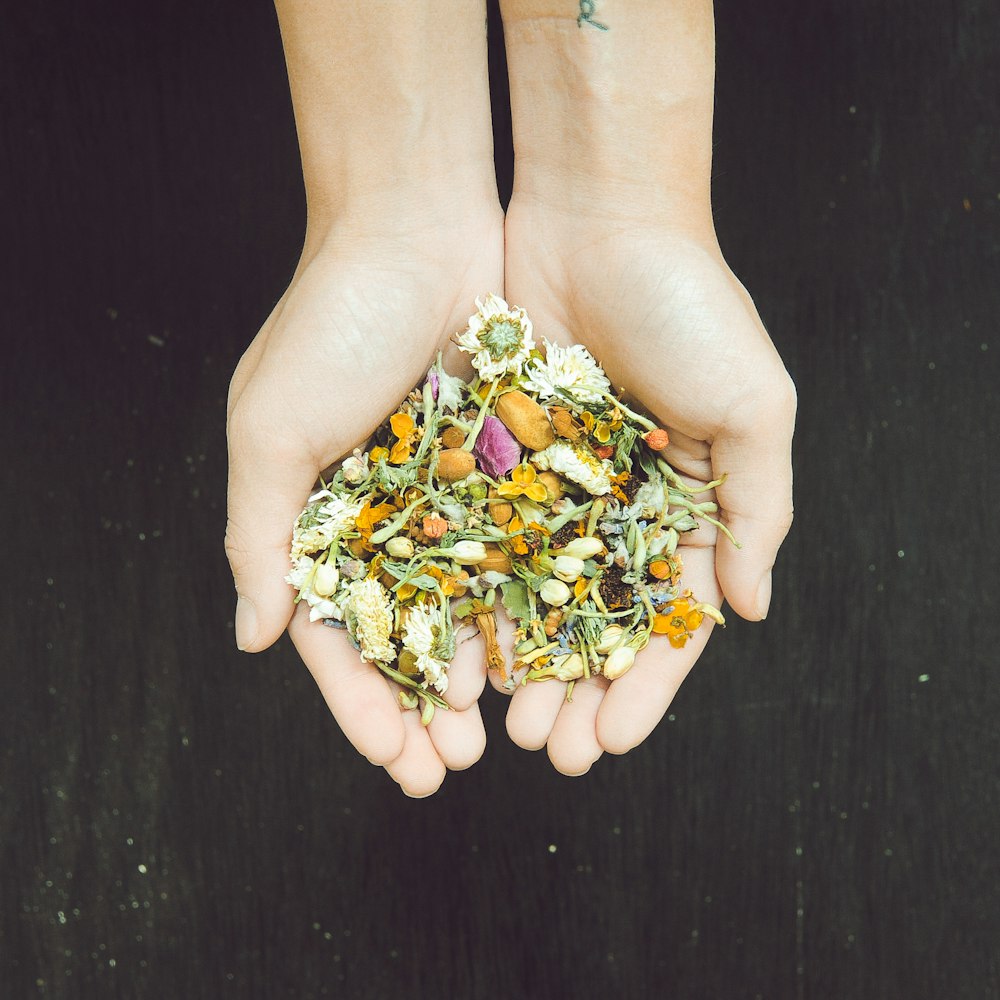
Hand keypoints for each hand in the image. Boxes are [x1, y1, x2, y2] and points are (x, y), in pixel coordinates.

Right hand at [226, 206, 503, 794]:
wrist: (416, 227)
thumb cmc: (329, 321)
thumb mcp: (269, 428)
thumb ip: (258, 533)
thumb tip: (255, 638)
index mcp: (316, 519)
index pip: (336, 635)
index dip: (362, 703)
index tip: (394, 758)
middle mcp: (382, 519)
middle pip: (406, 636)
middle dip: (427, 706)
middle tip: (455, 768)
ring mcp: (446, 497)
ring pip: (468, 604)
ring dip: (483, 669)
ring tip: (510, 730)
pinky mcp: (502, 466)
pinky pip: (517, 548)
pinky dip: (526, 600)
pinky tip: (546, 653)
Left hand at [496, 203, 795, 772]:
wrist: (603, 217)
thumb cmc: (693, 305)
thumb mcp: (755, 407)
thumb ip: (757, 509)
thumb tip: (754, 609)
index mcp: (684, 508)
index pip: (668, 621)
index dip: (644, 688)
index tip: (611, 741)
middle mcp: (616, 509)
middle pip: (594, 624)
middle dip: (573, 691)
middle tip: (547, 752)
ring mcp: (553, 488)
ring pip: (530, 596)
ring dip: (518, 662)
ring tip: (494, 724)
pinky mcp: (497, 457)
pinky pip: (480, 538)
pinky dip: (471, 595)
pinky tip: (455, 649)